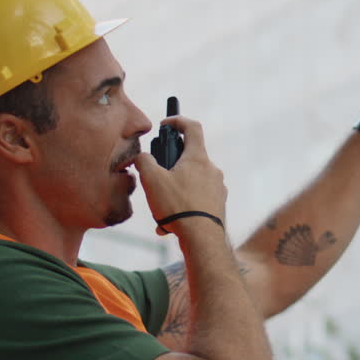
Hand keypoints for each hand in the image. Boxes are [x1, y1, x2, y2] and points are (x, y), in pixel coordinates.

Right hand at [133, 116, 227, 235]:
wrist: (202, 238)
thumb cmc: (178, 206)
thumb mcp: (152, 180)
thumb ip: (144, 161)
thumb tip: (142, 156)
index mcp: (198, 158)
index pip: (192, 127)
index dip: (178, 121)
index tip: (165, 125)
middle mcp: (212, 170)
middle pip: (189, 157)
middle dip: (170, 164)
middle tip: (156, 175)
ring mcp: (217, 188)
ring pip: (191, 182)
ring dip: (173, 190)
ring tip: (159, 209)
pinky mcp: (218, 205)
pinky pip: (196, 200)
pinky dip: (182, 207)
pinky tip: (168, 225)